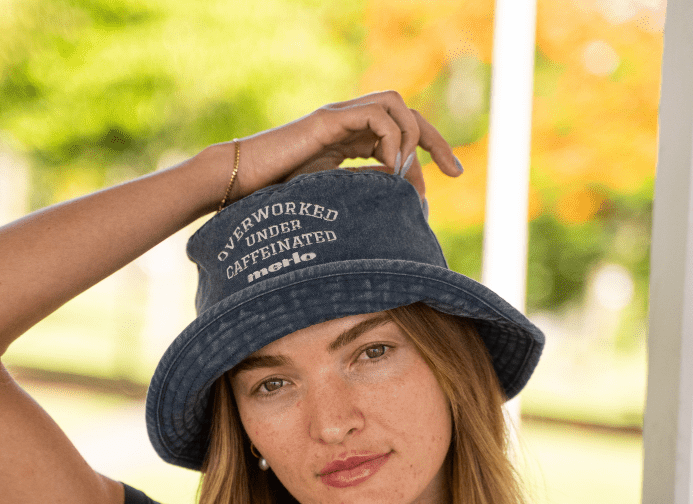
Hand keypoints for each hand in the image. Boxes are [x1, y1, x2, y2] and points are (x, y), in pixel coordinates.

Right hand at [229, 90, 461, 203]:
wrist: (238, 182)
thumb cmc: (275, 196)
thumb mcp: (329, 197)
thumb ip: (359, 195)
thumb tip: (396, 209)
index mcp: (348, 139)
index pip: (400, 134)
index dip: (428, 153)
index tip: (449, 178)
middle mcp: (347, 122)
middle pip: (405, 114)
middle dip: (435, 142)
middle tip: (454, 173)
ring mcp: (337, 117)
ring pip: (395, 104)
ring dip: (412, 138)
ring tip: (403, 175)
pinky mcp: (328, 120)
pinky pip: (376, 115)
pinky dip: (392, 140)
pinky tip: (388, 168)